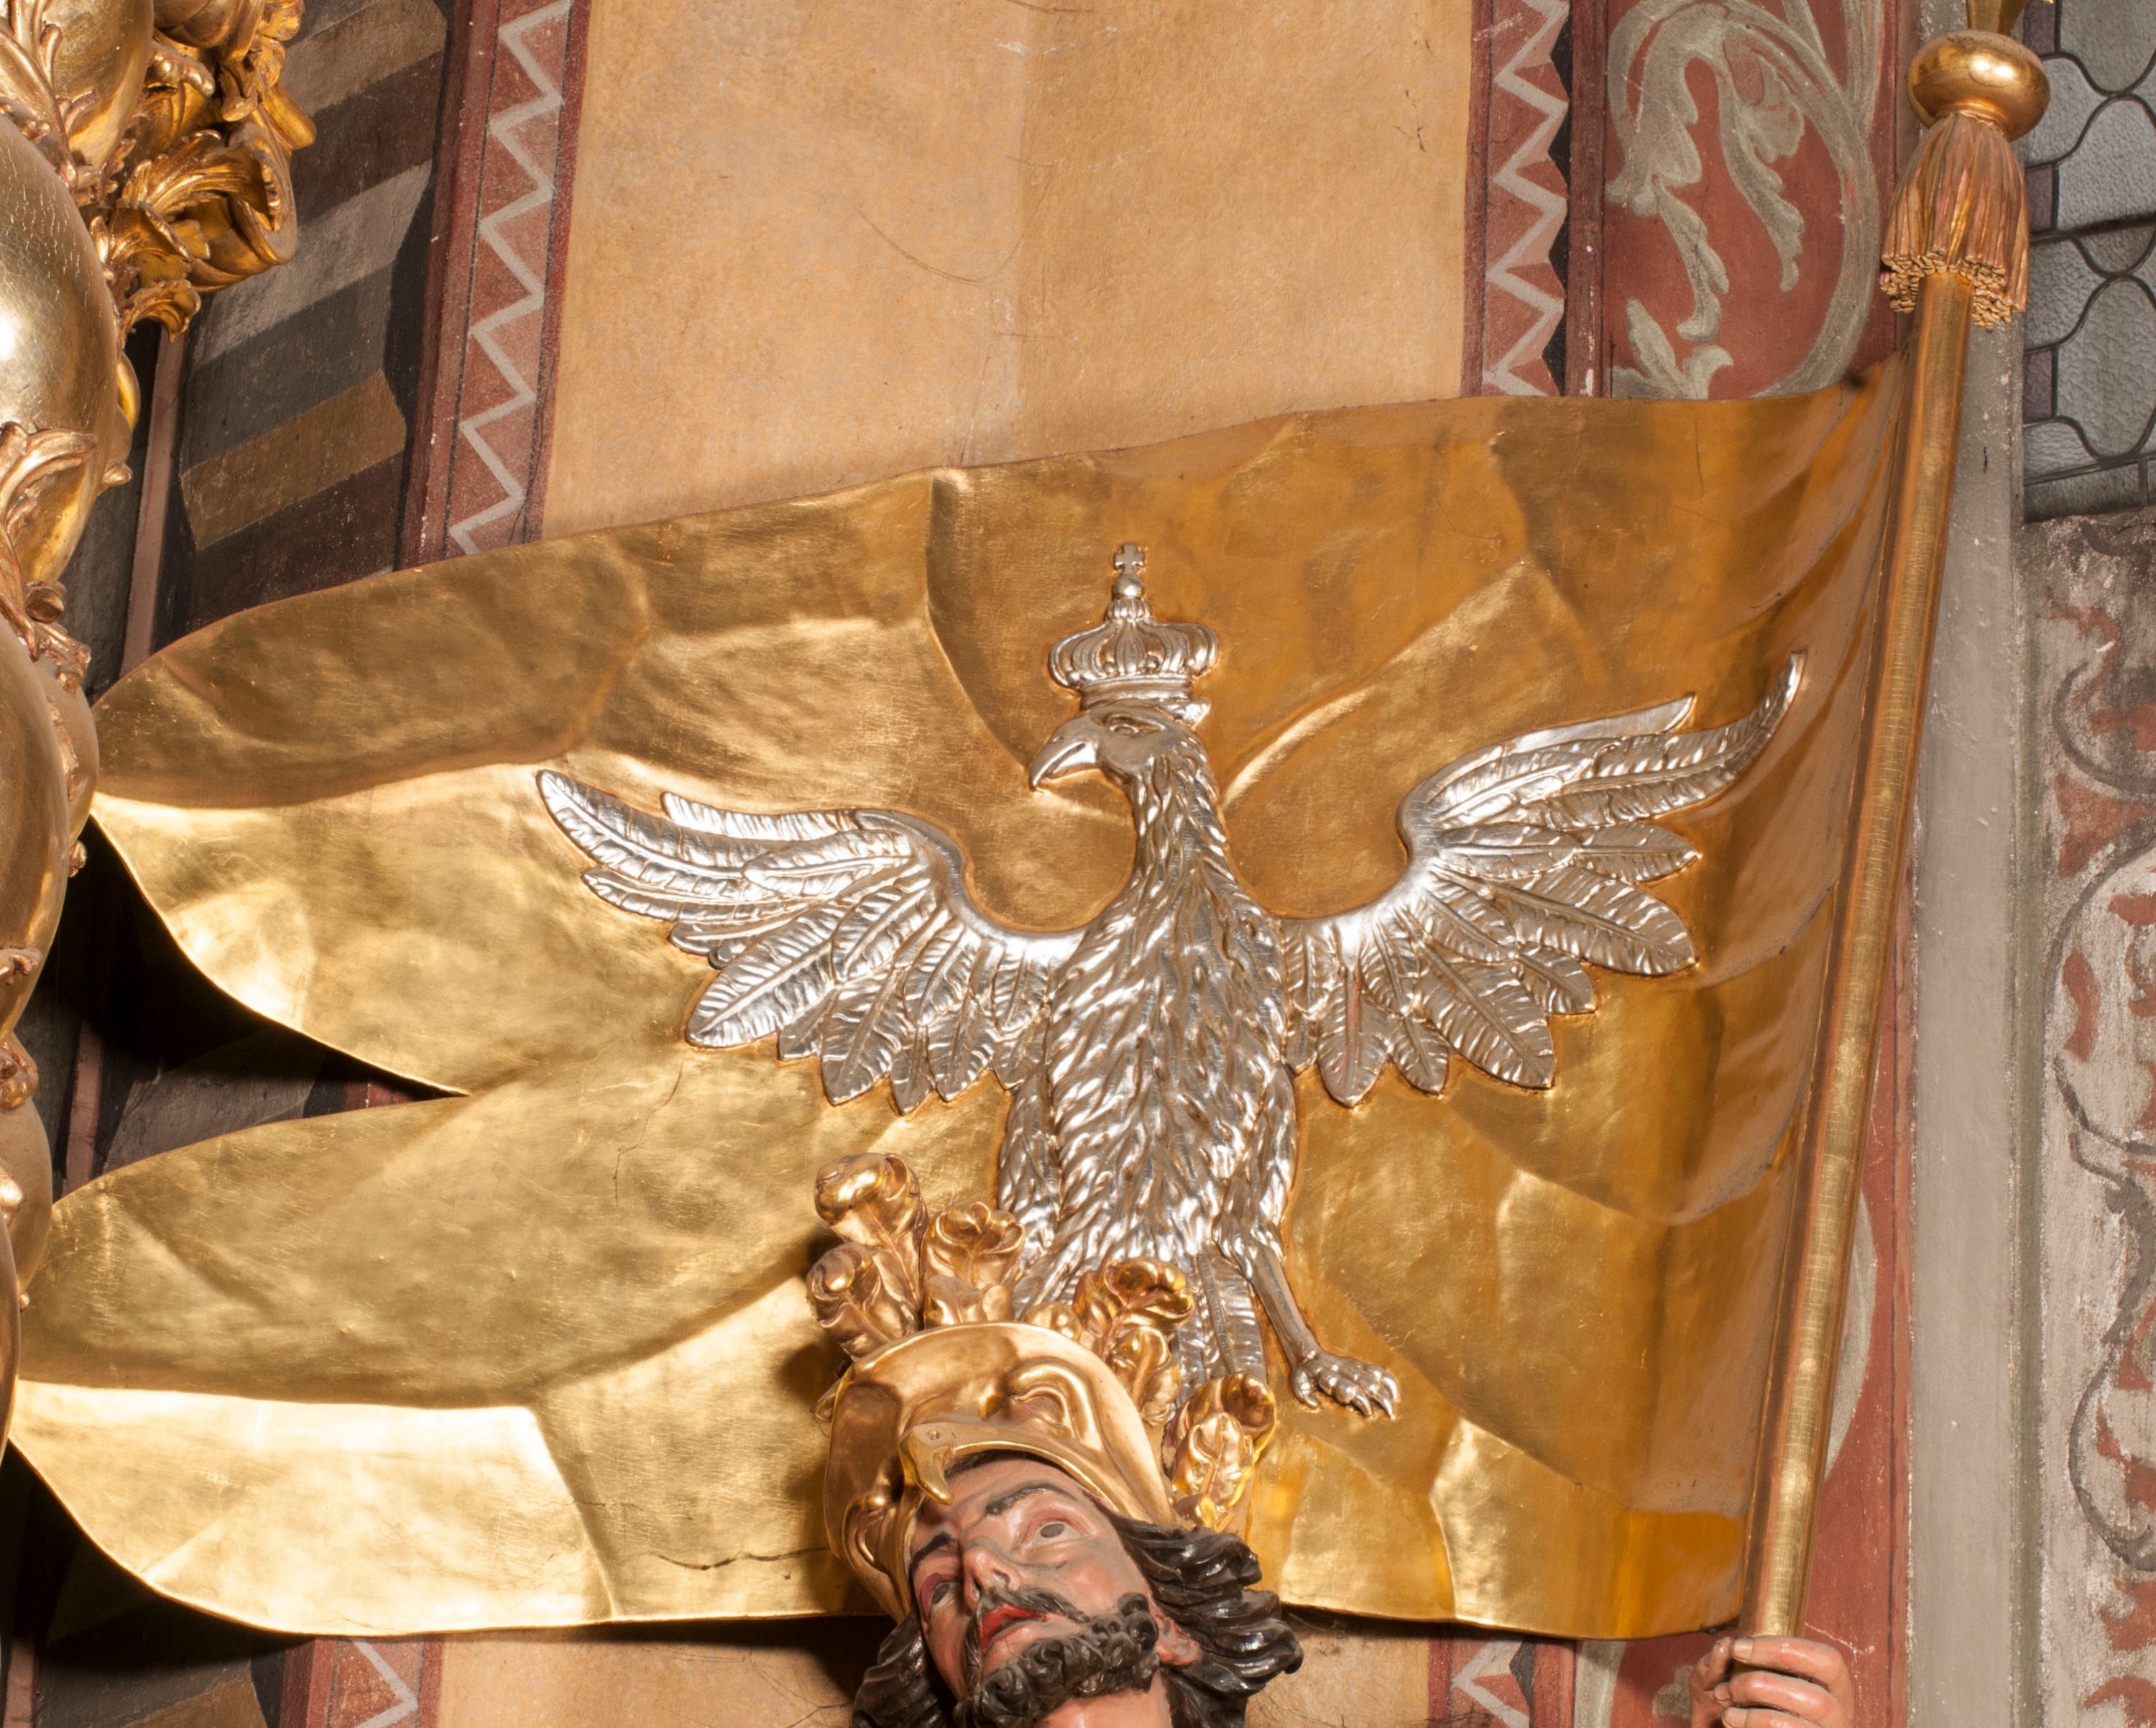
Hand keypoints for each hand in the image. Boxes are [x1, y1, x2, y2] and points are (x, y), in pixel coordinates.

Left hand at [1286, 1350, 1397, 1416]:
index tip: (1369, 1413)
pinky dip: (1386, 1379)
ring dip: (1385, 1390)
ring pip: (1373, 1376)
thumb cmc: (1304, 1373)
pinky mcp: (1358, 1364)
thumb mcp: (1299, 1383)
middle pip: (1366, 1383)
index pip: (1349, 1387)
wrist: (1308, 1352)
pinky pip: (1376, 1369)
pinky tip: (1394, 1392)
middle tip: (1389, 1413)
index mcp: (1330, 1375)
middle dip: (1379, 1398)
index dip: (1361, 1400)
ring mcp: (1353, 1366)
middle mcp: (1344, 1370)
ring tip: (1394, 1405)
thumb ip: (1305, 1394)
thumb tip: (1315, 1404)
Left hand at [1688, 1635, 1853, 1727]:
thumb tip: (1723, 1647)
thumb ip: (1723, 1664)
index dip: (1784, 1649)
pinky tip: (1732, 1723)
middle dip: (1764, 1686)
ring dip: (1755, 1716)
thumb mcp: (1729, 1681)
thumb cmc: (1741, 1708)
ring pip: (1799, 1726)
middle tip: (1729, 1687)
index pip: (1827, 1661)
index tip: (1739, 1647)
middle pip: (1816, 1699)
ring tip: (1728, 1712)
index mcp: (1830, 1687)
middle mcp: (1837, 1717)